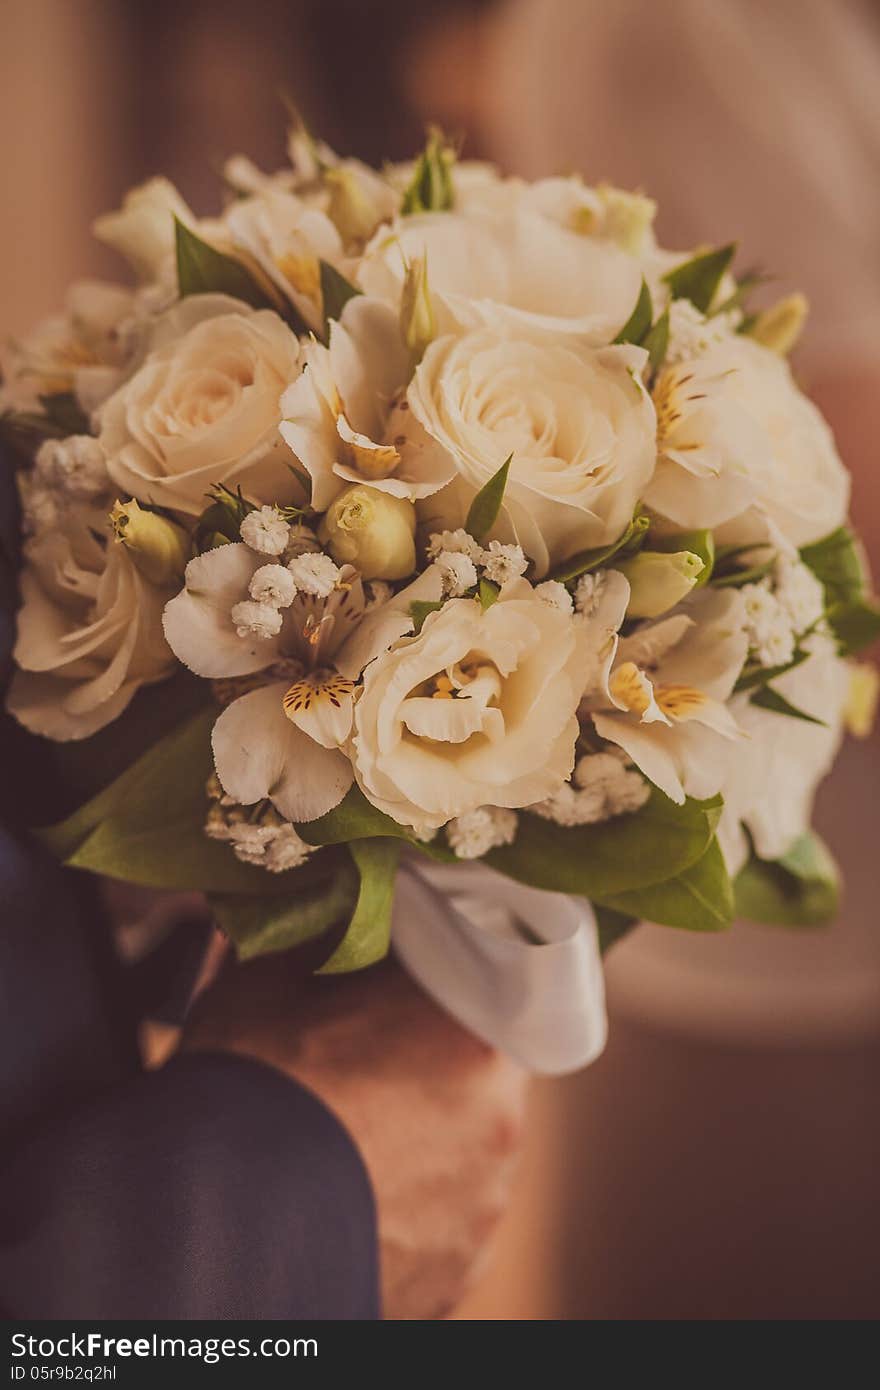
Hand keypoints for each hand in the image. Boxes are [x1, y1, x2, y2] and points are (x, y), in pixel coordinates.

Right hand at [182, 945, 526, 1318]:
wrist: (209, 1221)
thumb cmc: (244, 1085)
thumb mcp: (268, 979)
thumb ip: (322, 944)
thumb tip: (334, 925)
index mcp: (472, 1030)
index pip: (473, 981)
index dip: (426, 983)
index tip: (386, 987)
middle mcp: (500, 1117)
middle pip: (474, 1065)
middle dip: (427, 1058)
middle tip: (358, 1060)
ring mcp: (483, 1201)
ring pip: (461, 1145)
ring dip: (419, 1133)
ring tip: (344, 1136)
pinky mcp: (457, 1268)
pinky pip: (441, 1216)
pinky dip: (406, 1202)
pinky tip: (349, 1191)